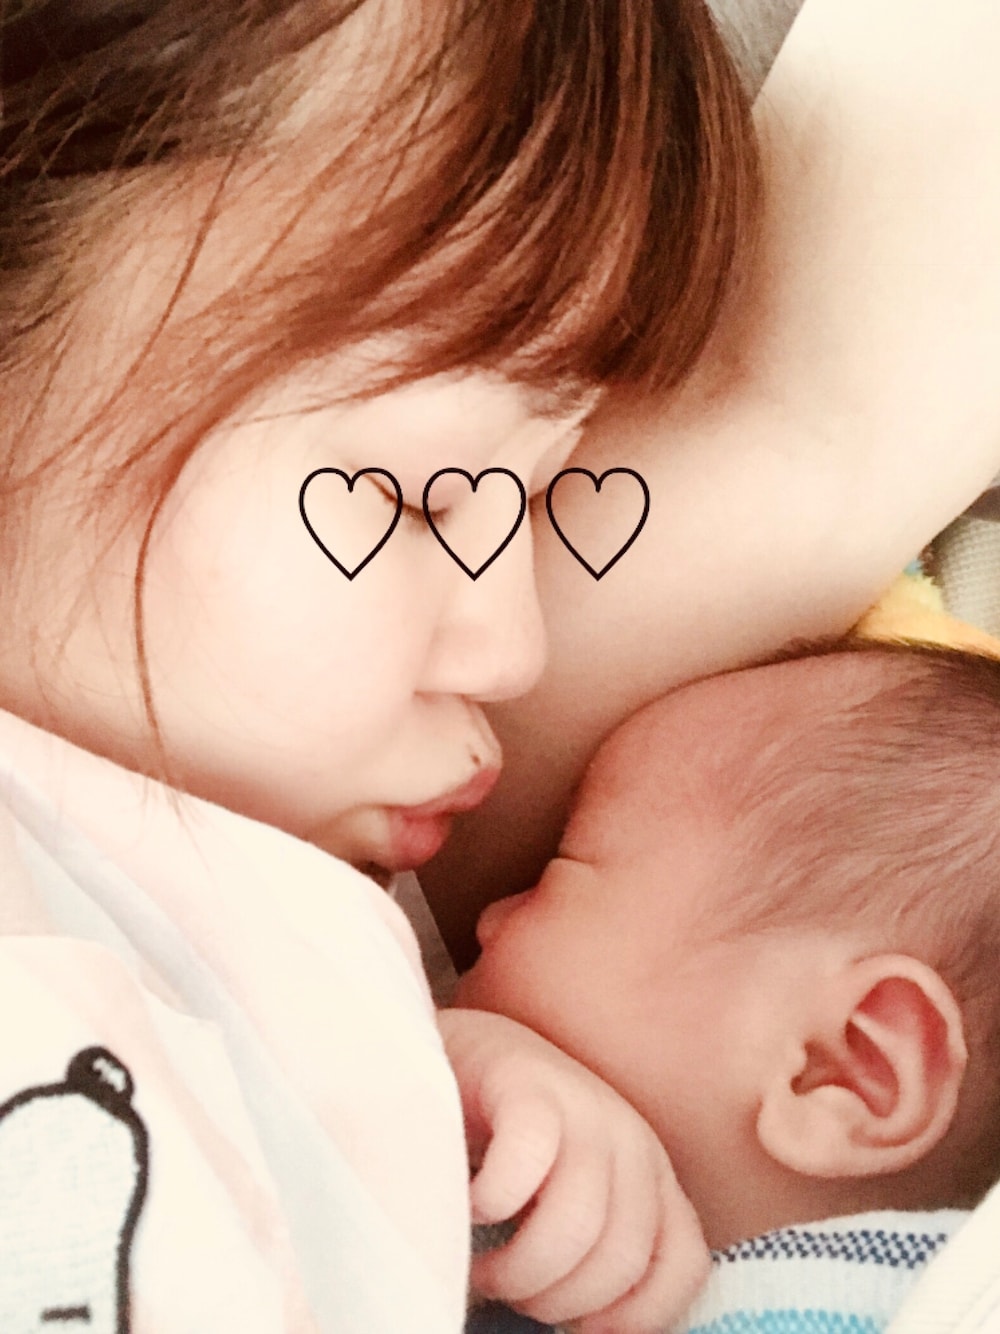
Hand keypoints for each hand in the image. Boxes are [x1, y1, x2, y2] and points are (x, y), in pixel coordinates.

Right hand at [438, 1008, 709, 1332]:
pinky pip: (527, 1161)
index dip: (634, 1314)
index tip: (576, 1326)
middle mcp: (630, 1138)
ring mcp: (582, 1104)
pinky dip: (493, 1202)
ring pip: (577, 1223)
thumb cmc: (504, 1146)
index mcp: (649, 1174)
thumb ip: (592, 1244)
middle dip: (556, 1299)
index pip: (682, 1261)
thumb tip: (588, 1329)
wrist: (451, 1053)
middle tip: (508, 1289)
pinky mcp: (528, 1080)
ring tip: (482, 1265)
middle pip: (620, 1257)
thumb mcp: (564, 1199)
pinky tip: (472, 1207)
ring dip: (520, 1270)